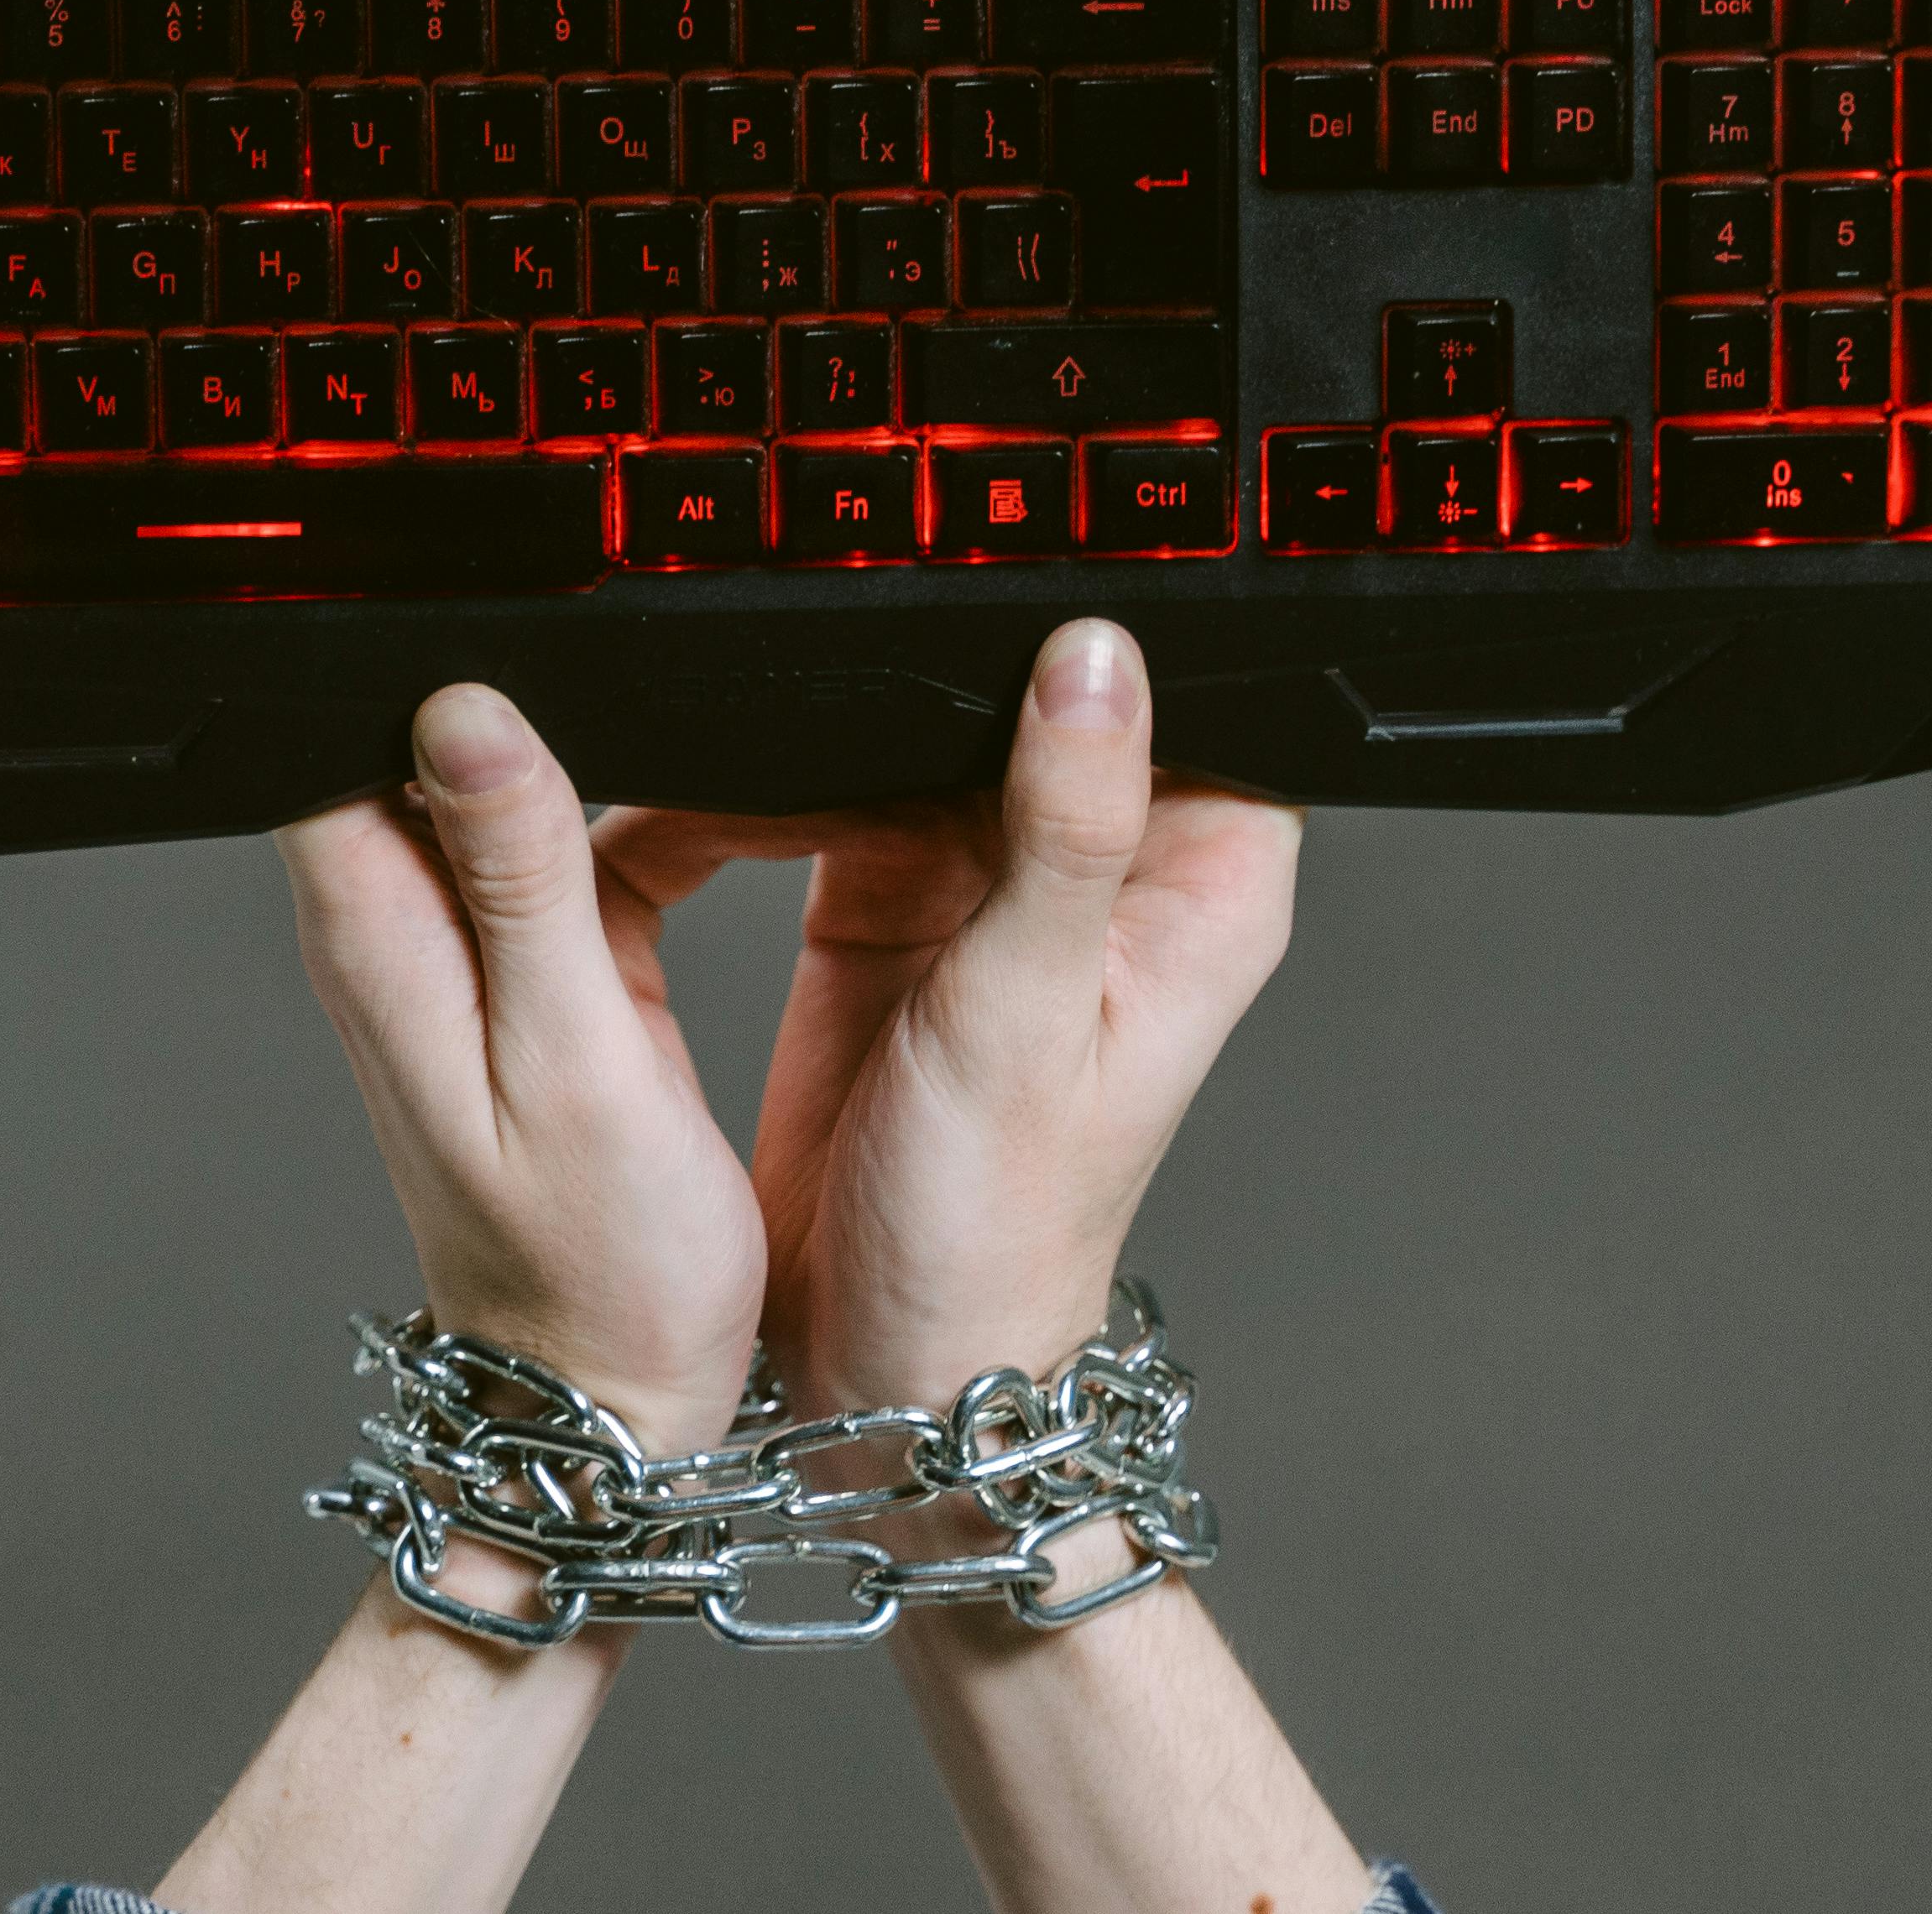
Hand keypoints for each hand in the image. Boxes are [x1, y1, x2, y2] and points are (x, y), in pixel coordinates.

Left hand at [276, 684, 766, 1457]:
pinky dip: (642, 807)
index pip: (327, 733)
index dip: (395, 649)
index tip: (497, 594)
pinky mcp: (534, 969)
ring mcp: (463, 949)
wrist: (612, 1407)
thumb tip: (462, 716)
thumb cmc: (599, 1274)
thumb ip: (522, 881)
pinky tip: (723, 794)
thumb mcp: (577, 1063)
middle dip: (510, 673)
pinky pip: (572, 838)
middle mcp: (399, 930)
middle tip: (633, 636)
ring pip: (500, 775)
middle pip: (412, 737)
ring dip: (589, 735)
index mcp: (382, 938)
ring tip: (698, 709)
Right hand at [600, 620, 1303, 1420]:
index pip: (1196, 695)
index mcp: (1197, 884)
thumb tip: (1096, 660)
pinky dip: (780, 772)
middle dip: (953, 651)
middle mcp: (1109, 867)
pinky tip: (734, 757)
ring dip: (853, 709)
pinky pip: (837, 787)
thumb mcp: (1029, 1017)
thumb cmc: (999, 1235)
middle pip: (1043, 692)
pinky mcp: (891, 899)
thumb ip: (1065, 831)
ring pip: (929, 727)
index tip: (1018, 570)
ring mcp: (995, 880)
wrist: (890, 1361)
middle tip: (857, 613)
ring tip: (782, 685)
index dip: (1121, 630)